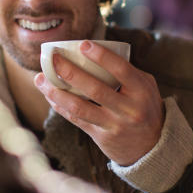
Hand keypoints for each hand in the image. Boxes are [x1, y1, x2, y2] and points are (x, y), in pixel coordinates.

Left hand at [34, 40, 163, 165]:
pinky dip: (60, 106)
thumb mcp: (147, 87)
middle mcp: (129, 109)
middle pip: (95, 89)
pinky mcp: (101, 137)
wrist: (152, 147)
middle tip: (54, 58)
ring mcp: (114, 125)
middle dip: (70, 72)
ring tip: (40, 79)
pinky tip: (49, 95)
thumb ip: (128, 71)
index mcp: (141, 91)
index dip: (101, 56)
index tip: (83, 44)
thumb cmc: (146, 107)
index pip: (121, 70)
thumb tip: (97, 51)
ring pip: (80, 107)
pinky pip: (76, 119)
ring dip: (56, 92)